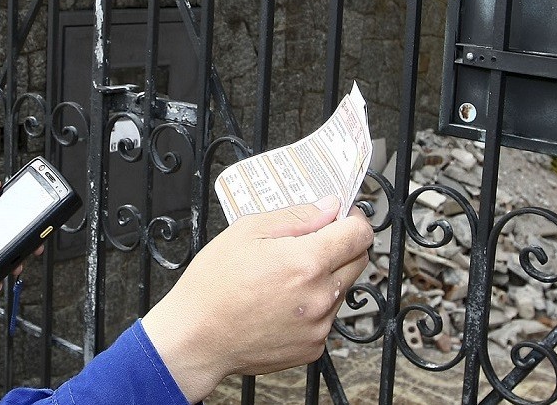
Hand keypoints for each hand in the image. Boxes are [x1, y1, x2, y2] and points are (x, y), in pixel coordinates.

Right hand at [142, 197, 372, 402]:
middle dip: (342, 246)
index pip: (360, 235)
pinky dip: (311, 306)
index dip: (353, 220)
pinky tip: (280, 303)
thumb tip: (330, 208)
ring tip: (284, 278)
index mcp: (307, 263)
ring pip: (341, 290)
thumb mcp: (247, 232)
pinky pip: (325, 317)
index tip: (341, 217)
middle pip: (358, 261)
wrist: (196, 339)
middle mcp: (320, 297)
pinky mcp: (312, 348)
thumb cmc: (213, 284)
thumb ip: (296, 216)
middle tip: (309, 243)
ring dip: (324, 278)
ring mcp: (318, 326)